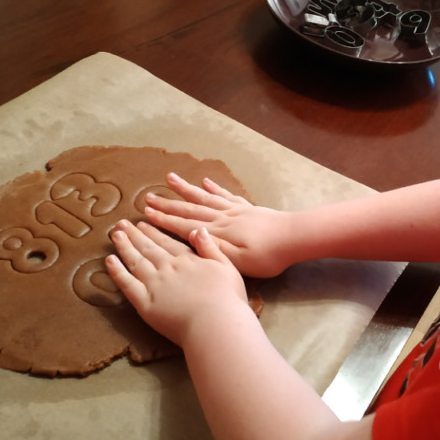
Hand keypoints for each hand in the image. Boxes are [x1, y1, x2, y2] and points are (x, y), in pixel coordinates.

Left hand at [105, 219, 248, 345]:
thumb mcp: (227, 266)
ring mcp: (154, 285)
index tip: (143, 223)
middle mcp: (168, 268)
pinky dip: (117, 271)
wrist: (215, 324)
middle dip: (135, 235)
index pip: (167, 242)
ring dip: (124, 246)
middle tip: (122, 224)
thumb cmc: (228, 299)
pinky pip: (127, 284)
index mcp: (188, 260)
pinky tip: (109, 261)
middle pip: (149, 248)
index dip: (154, 232)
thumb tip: (199, 229)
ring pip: (135, 261)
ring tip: (114, 235)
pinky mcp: (145, 304)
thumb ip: (210, 247)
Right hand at [141, 173, 297, 278]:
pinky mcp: (247, 208)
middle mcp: (222, 217)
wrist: (294, 238)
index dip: (164, 220)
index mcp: (217, 233)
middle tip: (148, 197)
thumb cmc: (267, 256)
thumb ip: (213, 249)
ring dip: (186, 189)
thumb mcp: (238, 261)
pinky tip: (205, 181)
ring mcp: (235, 210)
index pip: (184, 225)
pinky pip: (226, 195)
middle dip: (167, 204)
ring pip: (205, 197)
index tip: (145, 214)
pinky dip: (214, 188)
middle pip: (190, 209)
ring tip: (170, 178)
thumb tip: (189, 236)